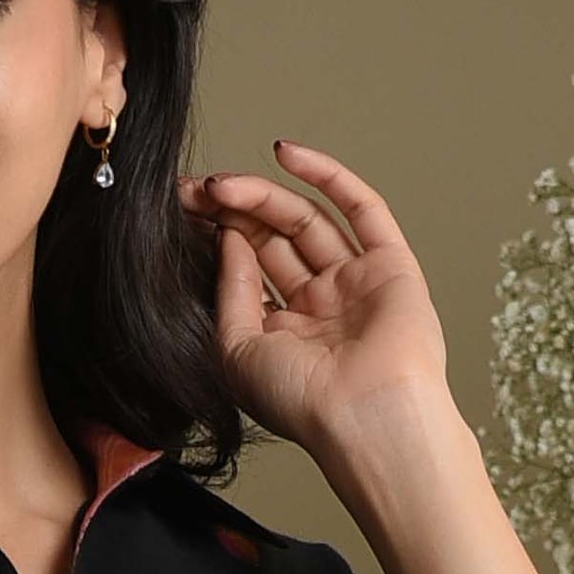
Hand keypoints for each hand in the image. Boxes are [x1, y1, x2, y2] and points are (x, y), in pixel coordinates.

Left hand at [183, 141, 456, 465]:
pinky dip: (326, 175)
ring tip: (222, 184)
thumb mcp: (236, 350)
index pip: (247, 267)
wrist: (364, 419)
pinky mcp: (392, 265)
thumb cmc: (301, 404)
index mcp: (284, 332)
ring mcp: (356, 282)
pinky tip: (285, 153)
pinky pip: (361, 208)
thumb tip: (226, 237)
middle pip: (273, 238)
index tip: (181, 209)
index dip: (215, 234)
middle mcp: (320, 305)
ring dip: (262, 195)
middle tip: (196, 189)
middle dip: (232, 210)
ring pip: (307, 220)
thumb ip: (230, 290)